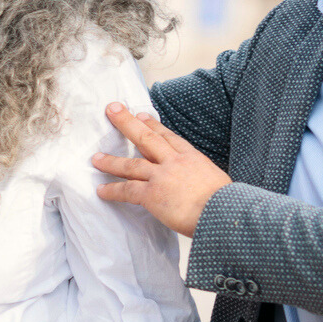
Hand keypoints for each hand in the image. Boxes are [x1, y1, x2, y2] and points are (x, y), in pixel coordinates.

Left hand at [92, 104, 231, 237]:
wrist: (223, 212)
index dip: (154, 126)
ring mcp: (161, 177)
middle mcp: (174, 162)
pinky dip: (112, 190)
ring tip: (96, 158)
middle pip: (146, 138)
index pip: (169, 138)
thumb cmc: (226, 202)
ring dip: (111, 161)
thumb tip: (202, 189)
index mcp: (192, 158)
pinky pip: (127, 190)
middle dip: (127, 123)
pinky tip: (101, 190)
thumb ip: (203, 180)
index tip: (143, 116)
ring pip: (131, 164)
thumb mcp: (218, 182)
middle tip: (113, 110)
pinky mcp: (152, 194)